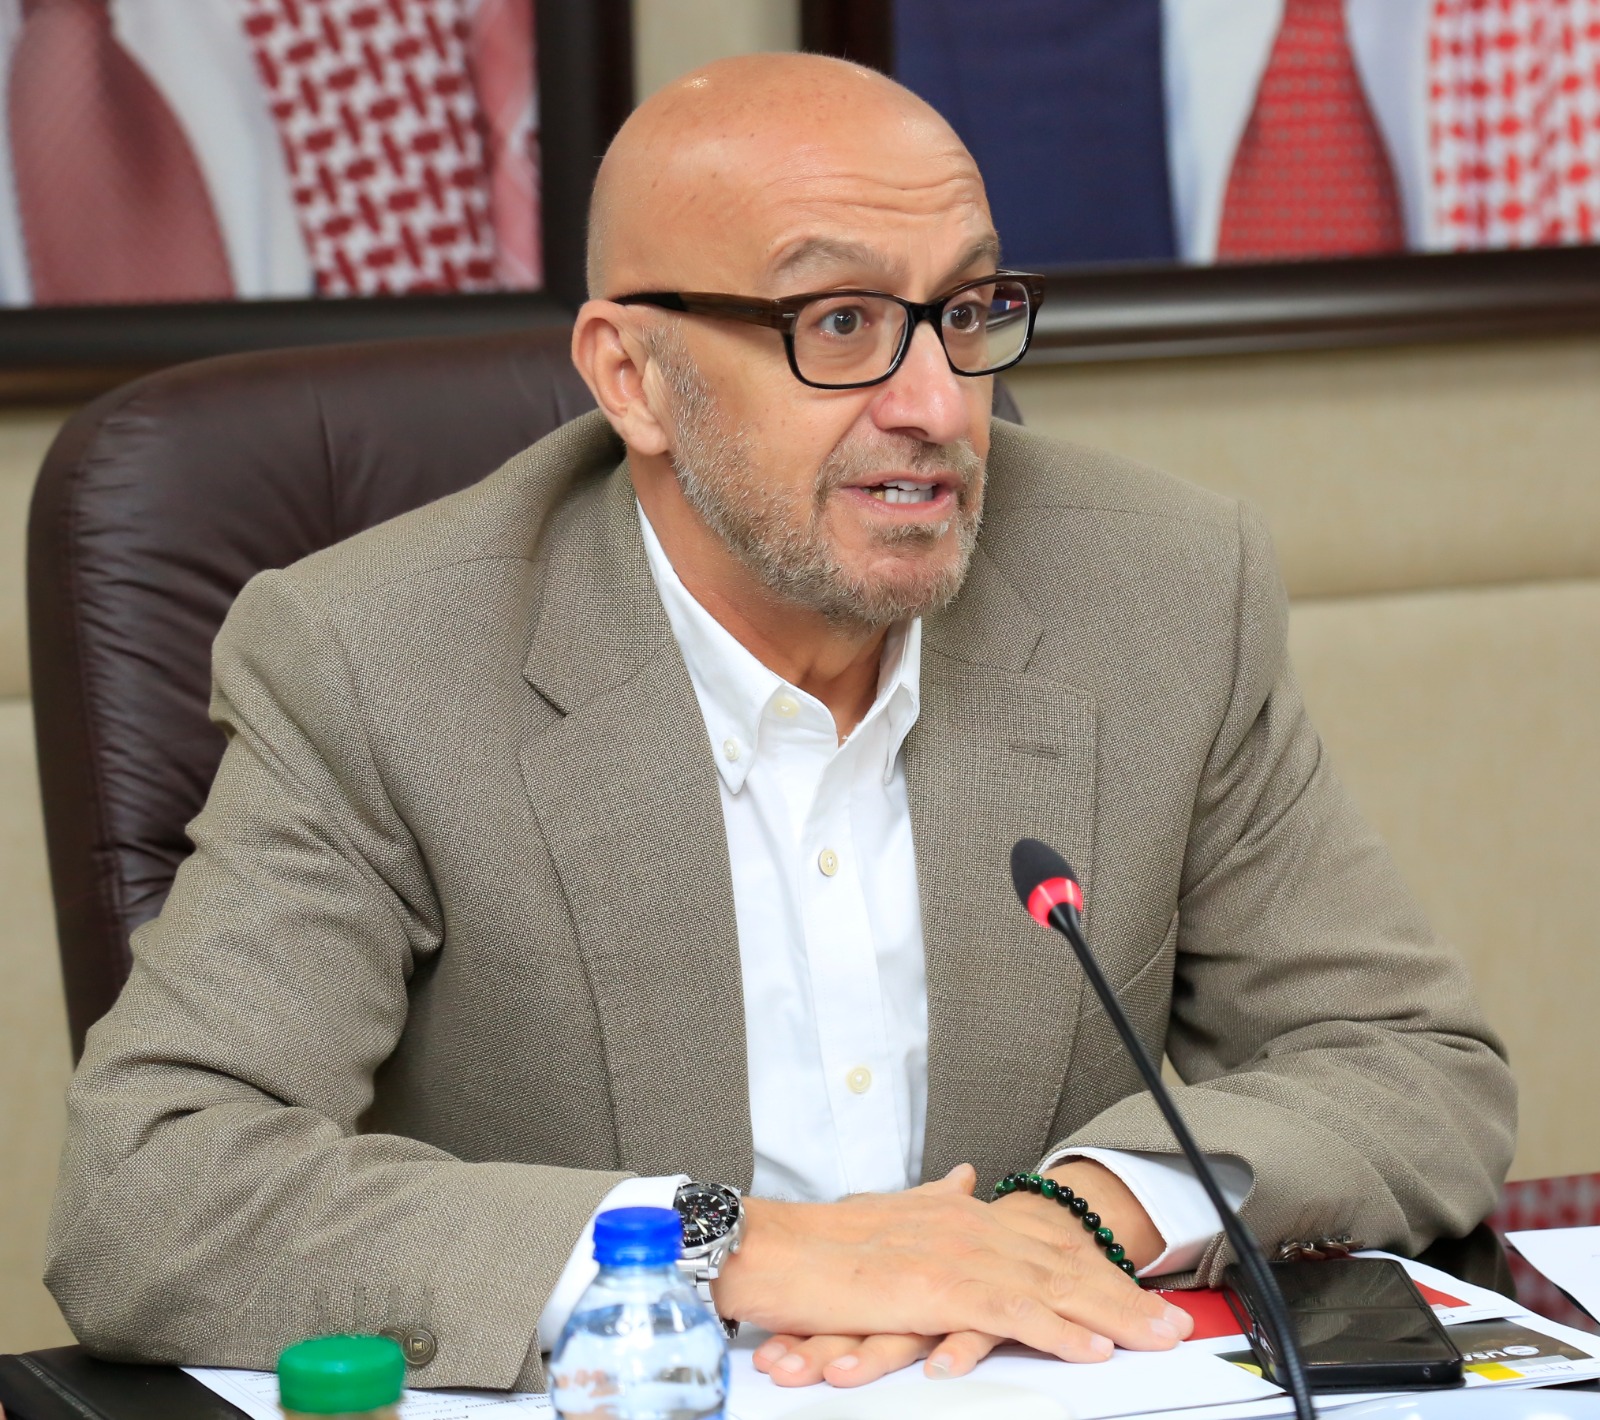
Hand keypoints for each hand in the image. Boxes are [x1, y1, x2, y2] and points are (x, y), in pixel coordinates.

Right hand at [715, 1163, 1190, 1379]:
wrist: (771, 1247)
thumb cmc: (818, 1244)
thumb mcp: (887, 1212)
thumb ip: (934, 1198)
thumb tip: (965, 1177)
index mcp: (960, 1217)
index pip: (1045, 1246)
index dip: (1097, 1270)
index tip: (1140, 1292)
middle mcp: (969, 1229)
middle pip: (1063, 1266)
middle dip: (1125, 1296)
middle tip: (1176, 1322)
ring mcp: (958, 1258)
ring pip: (1052, 1288)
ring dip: (1112, 1315)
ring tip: (1158, 1336)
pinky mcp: (939, 1289)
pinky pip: (1014, 1315)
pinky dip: (1060, 1331)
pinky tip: (1095, 1347)